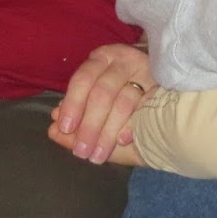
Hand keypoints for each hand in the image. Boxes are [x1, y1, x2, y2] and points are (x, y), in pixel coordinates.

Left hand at [48, 43, 153, 164]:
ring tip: (98, 156)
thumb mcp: (93, 106)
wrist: (163, 94)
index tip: (65, 129)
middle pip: (102, 92)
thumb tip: (53, 130)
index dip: (73, 104)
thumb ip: (74, 119)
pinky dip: (132, 126)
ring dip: (108, 132)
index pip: (83, 79)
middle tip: (82, 151)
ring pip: (123, 102)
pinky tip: (123, 140)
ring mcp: (144, 73)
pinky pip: (146, 108)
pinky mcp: (161, 88)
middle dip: (90, 125)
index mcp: (100, 61)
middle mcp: (122, 62)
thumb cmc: (118, 101)